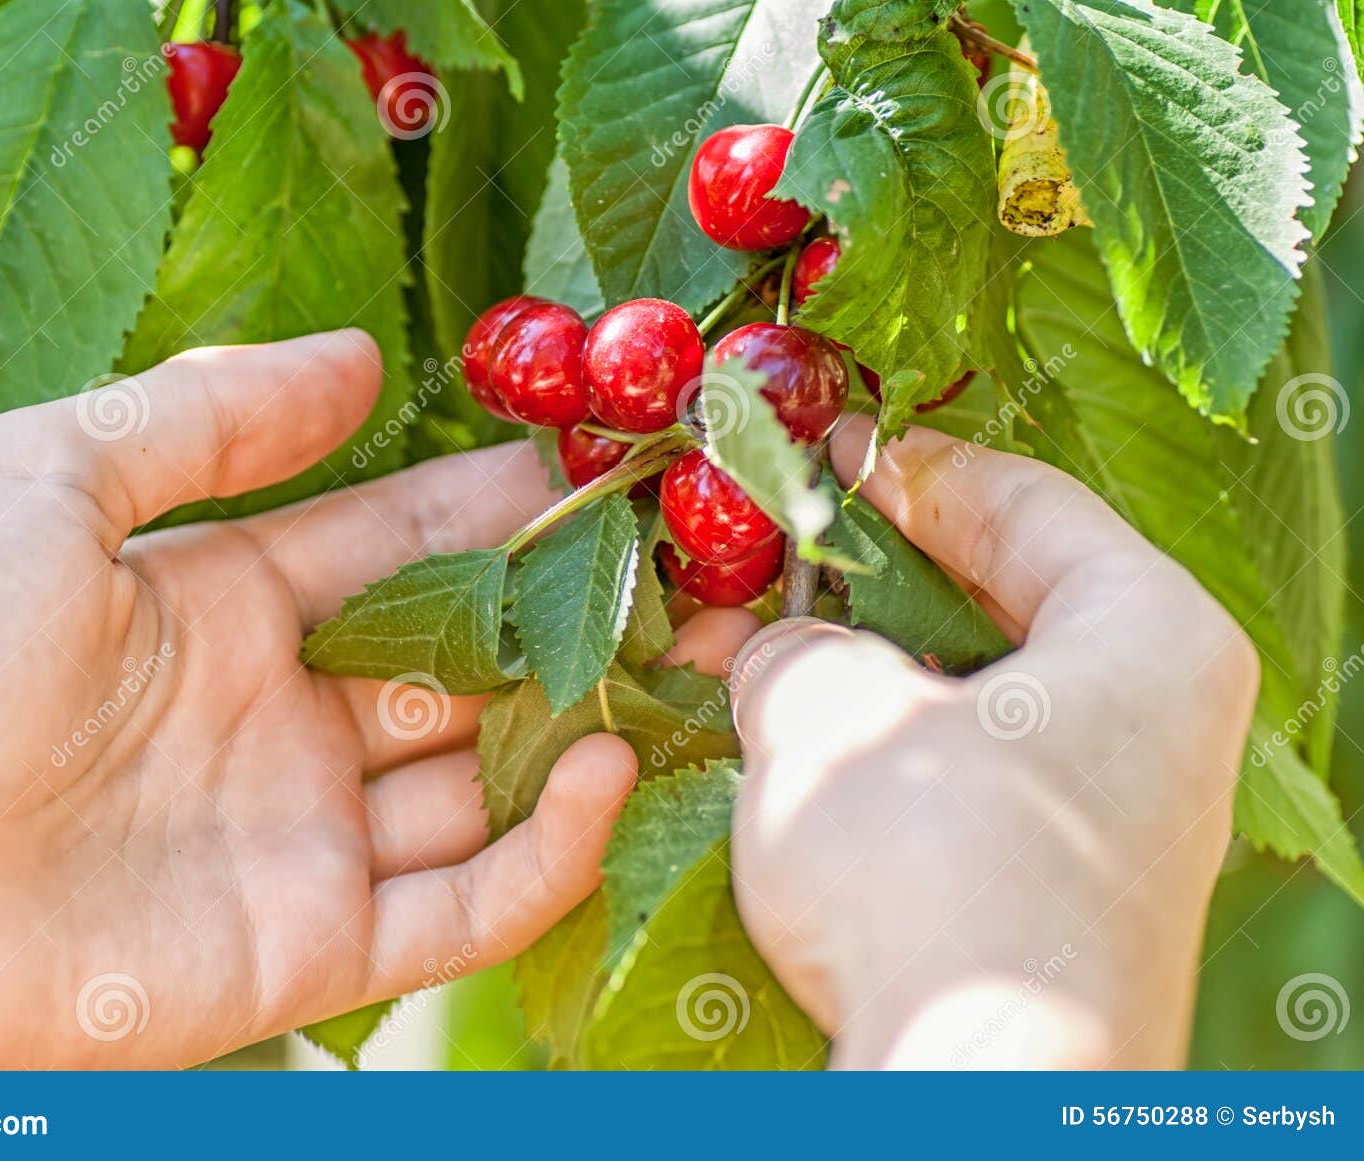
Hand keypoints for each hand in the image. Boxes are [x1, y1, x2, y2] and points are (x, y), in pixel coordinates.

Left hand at [0, 331, 637, 1067]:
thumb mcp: (41, 483)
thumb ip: (206, 420)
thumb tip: (360, 355)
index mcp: (219, 608)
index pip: (399, 544)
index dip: (499, 506)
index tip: (603, 465)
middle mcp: (278, 721)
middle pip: (463, 659)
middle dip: (575, 612)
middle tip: (693, 562)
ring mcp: (301, 838)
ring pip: (486, 777)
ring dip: (588, 720)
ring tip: (699, 656)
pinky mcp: (312, 949)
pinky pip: (467, 902)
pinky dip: (549, 847)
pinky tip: (603, 767)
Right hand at [728, 418, 1258, 1068]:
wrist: (978, 1089)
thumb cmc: (926, 860)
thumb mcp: (825, 709)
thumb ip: (791, 645)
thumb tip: (773, 652)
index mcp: (1148, 633)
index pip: (1022, 500)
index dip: (904, 465)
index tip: (819, 452)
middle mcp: (1157, 720)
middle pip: (997, 603)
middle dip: (862, 584)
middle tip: (761, 562)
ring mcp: (1114, 816)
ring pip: (968, 700)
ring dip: (856, 675)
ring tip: (745, 660)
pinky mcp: (1061, 894)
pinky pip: (963, 782)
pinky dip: (878, 755)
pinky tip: (787, 752)